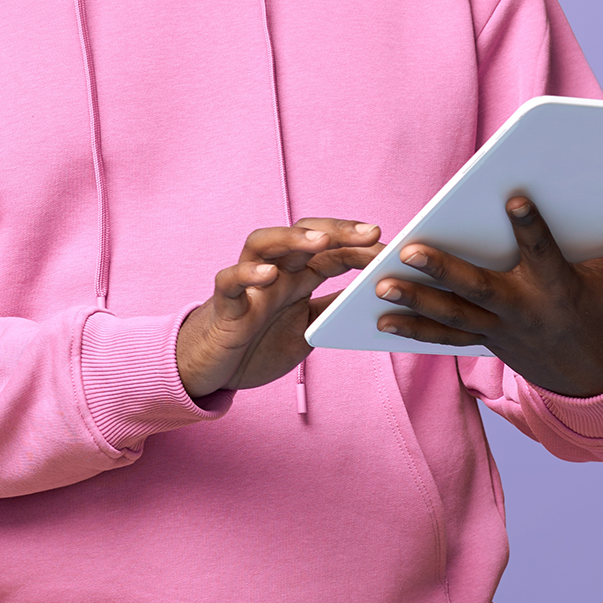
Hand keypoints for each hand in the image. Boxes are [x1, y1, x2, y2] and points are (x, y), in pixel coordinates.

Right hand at [176, 221, 383, 398]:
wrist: (212, 371)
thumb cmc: (257, 345)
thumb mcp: (306, 331)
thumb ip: (331, 311)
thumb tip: (374, 300)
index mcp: (296, 280)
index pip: (330, 251)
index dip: (359, 246)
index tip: (390, 247)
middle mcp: (273, 274)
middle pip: (302, 236)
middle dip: (336, 230)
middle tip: (370, 233)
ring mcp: (248, 286)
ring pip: (262, 244)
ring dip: (291, 238)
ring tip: (319, 241)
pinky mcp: (224, 306)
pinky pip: (229, 281)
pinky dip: (246, 274)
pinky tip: (267, 274)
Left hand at [373, 186, 602, 397]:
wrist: (601, 379)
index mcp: (562, 290)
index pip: (544, 254)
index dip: (530, 226)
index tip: (511, 197)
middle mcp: (526, 311)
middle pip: (480, 289)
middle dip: (444, 270)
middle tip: (411, 250)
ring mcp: (502, 330)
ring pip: (453, 316)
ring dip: (415, 302)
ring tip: (378, 286)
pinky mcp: (487, 340)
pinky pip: (446, 337)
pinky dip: (414, 329)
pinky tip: (380, 319)